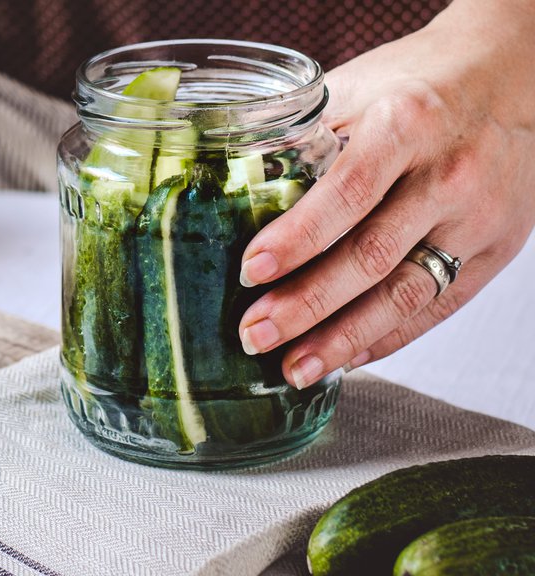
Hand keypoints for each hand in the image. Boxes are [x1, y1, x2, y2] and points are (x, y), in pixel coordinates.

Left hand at [236, 0, 534, 387]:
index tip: (249, 271)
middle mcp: (449, 175)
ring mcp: (479, 218)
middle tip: (253, 336)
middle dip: (307, 304)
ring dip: (343, 338)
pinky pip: (438, 307)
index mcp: (406, 125)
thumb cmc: (417, 84)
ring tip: (293, 368)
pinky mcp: (496, 250)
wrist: (513, 76)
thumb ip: (302, 136)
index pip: (347, 192)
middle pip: (372, 255)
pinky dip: (387, 338)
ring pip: (405, 294)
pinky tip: (344, 357)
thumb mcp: (357, 87)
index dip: (297, 238)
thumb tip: (230, 189)